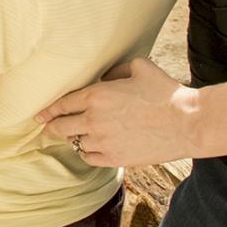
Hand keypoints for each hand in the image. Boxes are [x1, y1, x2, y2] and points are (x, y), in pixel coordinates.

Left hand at [36, 57, 202, 167]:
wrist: (187, 123)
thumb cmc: (165, 93)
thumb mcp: (139, 68)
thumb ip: (115, 70)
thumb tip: (105, 76)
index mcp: (97, 95)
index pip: (62, 104)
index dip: (48, 110)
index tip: (40, 114)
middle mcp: (94, 119)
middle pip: (61, 126)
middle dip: (50, 127)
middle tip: (45, 128)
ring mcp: (103, 141)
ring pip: (76, 143)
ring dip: (74, 139)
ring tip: (75, 136)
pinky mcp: (115, 158)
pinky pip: (89, 158)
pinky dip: (86, 153)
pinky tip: (90, 148)